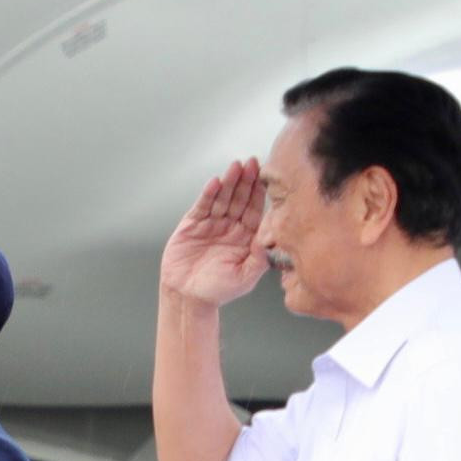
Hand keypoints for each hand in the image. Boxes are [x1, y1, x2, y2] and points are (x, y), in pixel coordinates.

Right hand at [159, 159, 268, 308]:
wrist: (188, 297)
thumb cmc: (217, 290)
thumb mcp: (246, 276)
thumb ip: (260, 257)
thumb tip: (272, 237)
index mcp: (246, 237)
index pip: (255, 210)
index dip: (260, 193)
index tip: (267, 177)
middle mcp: (230, 227)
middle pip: (240, 199)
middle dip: (246, 181)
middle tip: (252, 163)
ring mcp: (211, 224)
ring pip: (223, 198)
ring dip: (229, 182)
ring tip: (235, 167)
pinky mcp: (193, 224)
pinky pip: (203, 206)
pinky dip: (209, 194)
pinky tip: (216, 182)